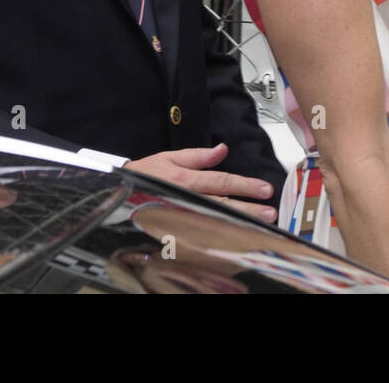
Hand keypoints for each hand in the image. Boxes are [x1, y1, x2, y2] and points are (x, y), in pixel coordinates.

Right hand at [125, 143, 276, 223]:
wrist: (119, 193)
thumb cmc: (144, 174)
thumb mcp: (169, 157)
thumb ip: (199, 155)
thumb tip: (222, 149)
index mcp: (186, 179)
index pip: (221, 182)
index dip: (244, 186)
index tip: (264, 189)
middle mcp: (185, 198)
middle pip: (222, 204)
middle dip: (248, 209)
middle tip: (269, 212)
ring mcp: (181, 216)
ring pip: (214, 220)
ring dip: (238, 224)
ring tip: (259, 226)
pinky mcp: (175, 230)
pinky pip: (200, 235)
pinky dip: (219, 238)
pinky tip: (235, 239)